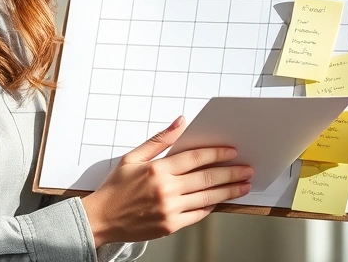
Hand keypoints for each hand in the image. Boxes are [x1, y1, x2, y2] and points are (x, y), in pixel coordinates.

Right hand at [80, 116, 252, 246]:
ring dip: (229, 191)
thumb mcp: (132, 158)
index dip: (217, 153)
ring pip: (207, 197)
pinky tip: (221, 200)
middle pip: (207, 178)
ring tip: (244, 185)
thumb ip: (159, 140)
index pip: (196, 158)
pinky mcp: (170, 226)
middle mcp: (166, 190)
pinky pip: (198, 214)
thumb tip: (181, 122)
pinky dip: (211, 206)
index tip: (232, 151)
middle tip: (247, 169)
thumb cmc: (116, 188)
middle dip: (231, 172)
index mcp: (158, 170)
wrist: (101, 219)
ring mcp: (170, 209)